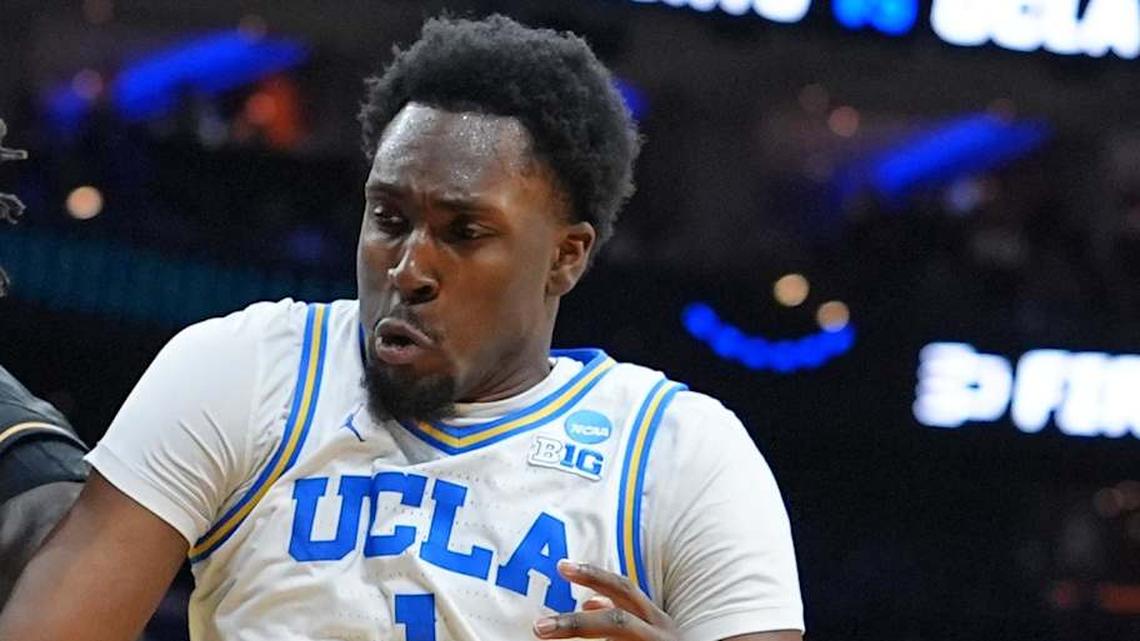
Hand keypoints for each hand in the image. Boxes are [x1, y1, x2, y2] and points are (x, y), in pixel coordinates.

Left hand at [532, 560, 678, 639]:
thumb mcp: (648, 629)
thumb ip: (621, 614)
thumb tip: (589, 601)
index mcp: (656, 619)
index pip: (624, 590)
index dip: (593, 576)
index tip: (561, 567)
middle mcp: (660, 633)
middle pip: (618, 621)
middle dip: (577, 624)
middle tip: (540, 628)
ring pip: (618, 633)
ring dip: (579, 632)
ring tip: (545, 635)